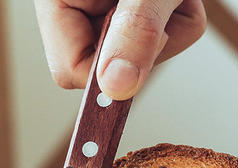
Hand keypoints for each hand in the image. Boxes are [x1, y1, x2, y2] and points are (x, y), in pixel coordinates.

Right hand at [33, 0, 205, 98]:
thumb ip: (134, 32)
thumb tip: (116, 88)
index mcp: (58, 0)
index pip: (71, 71)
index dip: (110, 74)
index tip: (141, 48)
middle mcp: (76, 11)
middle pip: (108, 69)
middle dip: (148, 44)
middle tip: (161, 3)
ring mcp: (104, 16)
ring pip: (141, 56)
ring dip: (170, 28)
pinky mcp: (131, 17)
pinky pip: (160, 39)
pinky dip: (178, 19)